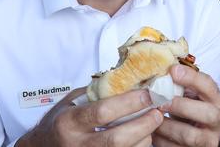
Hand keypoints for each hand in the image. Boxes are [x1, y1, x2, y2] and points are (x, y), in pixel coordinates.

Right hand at [16, 87, 162, 146]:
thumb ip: (98, 92)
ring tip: (153, 124)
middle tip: (158, 112)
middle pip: (116, 139)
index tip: (147, 94)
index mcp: (69, 121)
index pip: (102, 112)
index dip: (128, 103)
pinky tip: (144, 137)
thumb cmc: (61, 121)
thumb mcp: (73, 102)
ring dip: (144, 138)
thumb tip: (132, 78)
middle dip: (142, 125)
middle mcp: (77, 144)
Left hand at [152, 65, 219, 146]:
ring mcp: (209, 139)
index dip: (191, 78)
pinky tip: (152, 133)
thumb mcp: (190, 93)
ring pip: (191, 135)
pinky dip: (163, 141)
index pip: (209, 86)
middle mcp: (218, 120)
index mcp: (216, 99)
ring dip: (168, 126)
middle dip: (183, 107)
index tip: (172, 71)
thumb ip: (180, 83)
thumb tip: (160, 68)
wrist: (198, 132)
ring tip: (152, 118)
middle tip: (162, 102)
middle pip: (208, 114)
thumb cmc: (190, 106)